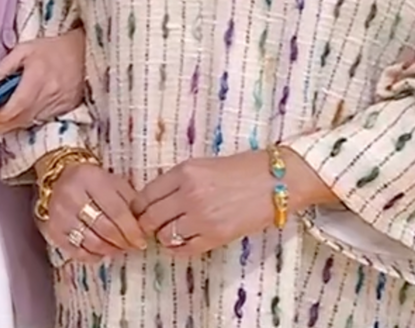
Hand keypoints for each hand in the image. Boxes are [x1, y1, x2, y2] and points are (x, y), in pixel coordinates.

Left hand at [0, 30, 85, 136]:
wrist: (84, 51)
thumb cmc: (52, 49)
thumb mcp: (23, 49)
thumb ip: (4, 67)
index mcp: (36, 79)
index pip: (13, 108)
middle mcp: (48, 96)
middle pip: (19, 121)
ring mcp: (58, 106)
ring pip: (29, 123)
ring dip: (12, 125)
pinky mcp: (65, 111)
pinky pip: (40, 120)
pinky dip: (27, 120)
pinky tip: (20, 114)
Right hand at [41, 163, 146, 261]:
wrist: (60, 177)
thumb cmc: (93, 180)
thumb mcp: (113, 181)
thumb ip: (129, 200)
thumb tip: (143, 226)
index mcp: (90, 178)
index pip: (116, 210)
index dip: (131, 229)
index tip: (141, 241)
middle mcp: (71, 195)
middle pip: (104, 228)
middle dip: (123, 241)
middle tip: (133, 246)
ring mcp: (60, 214)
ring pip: (91, 242)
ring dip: (110, 250)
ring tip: (119, 248)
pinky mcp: (53, 230)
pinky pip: (77, 251)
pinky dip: (93, 256)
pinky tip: (102, 251)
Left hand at [132, 148, 335, 255]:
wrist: (275, 181)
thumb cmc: (241, 168)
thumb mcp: (203, 164)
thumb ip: (178, 180)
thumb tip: (155, 199)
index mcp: (185, 172)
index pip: (146, 194)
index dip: (139, 206)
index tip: (139, 210)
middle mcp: (189, 194)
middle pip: (150, 217)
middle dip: (146, 223)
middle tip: (150, 224)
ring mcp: (202, 217)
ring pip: (164, 235)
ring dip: (163, 235)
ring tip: (170, 231)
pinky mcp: (216, 236)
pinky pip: (183, 249)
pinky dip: (177, 248)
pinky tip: (181, 241)